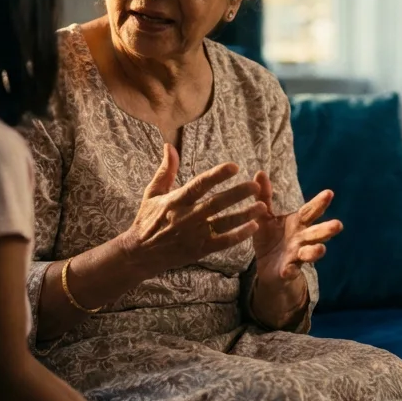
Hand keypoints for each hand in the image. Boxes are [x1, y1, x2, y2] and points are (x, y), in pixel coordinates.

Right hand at [118, 144, 267, 276]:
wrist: (140, 254)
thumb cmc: (147, 220)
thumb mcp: (152, 193)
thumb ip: (166, 171)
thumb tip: (169, 146)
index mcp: (175, 201)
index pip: (199, 185)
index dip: (217, 175)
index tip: (234, 166)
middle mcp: (186, 218)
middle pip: (216, 204)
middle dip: (237, 194)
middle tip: (255, 186)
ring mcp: (194, 235)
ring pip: (223, 223)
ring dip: (244, 215)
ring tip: (261, 206)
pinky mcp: (199, 250)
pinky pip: (223, 242)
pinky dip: (239, 236)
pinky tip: (253, 227)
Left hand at [251, 172, 343, 289]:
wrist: (266, 267)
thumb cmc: (270, 239)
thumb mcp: (265, 217)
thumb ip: (264, 197)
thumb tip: (260, 173)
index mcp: (297, 223)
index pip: (310, 211)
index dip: (319, 203)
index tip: (329, 193)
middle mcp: (302, 238)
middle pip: (316, 232)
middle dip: (327, 229)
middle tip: (338, 225)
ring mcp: (297, 255)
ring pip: (310, 253)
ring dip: (315, 252)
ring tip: (321, 249)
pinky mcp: (288, 270)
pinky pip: (291, 271)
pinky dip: (290, 271)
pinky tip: (288, 271)